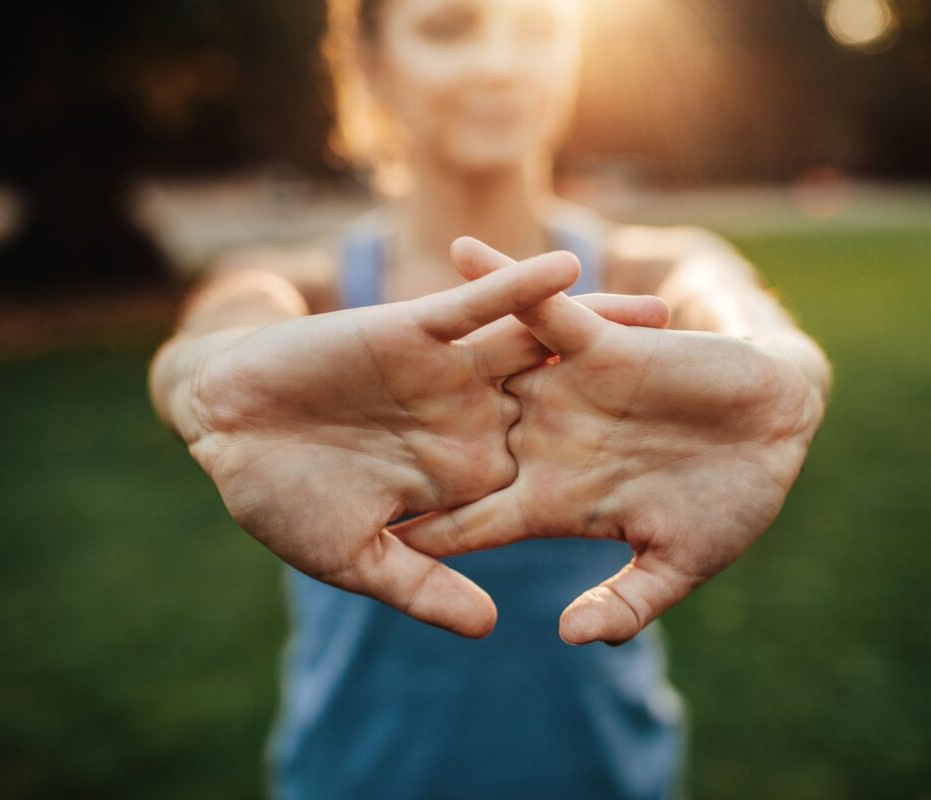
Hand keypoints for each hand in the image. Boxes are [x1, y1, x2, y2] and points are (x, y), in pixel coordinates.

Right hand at [183, 251, 668, 637]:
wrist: (222, 428)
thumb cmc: (279, 499)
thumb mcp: (357, 558)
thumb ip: (424, 585)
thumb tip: (493, 625)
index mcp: (462, 476)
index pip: (550, 476)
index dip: (612, 479)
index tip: (678, 482)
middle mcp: (467, 419)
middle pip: (566, 404)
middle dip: (629, 396)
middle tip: (708, 389)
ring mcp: (445, 373)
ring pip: (535, 347)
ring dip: (594, 329)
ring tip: (666, 314)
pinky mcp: (412, 330)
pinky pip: (474, 305)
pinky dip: (515, 286)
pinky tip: (569, 268)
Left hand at [396, 238, 825, 643]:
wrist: (779, 432)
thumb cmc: (733, 502)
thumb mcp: (679, 562)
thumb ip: (625, 600)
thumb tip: (565, 637)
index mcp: (555, 502)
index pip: (471, 521)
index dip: (421, 531)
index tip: (360, 540)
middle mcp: (545, 443)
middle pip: (452, 445)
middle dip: (392, 443)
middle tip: (321, 438)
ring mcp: (565, 392)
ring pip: (480, 370)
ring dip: (425, 354)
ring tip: (353, 330)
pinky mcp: (598, 345)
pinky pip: (540, 307)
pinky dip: (504, 280)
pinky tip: (456, 252)